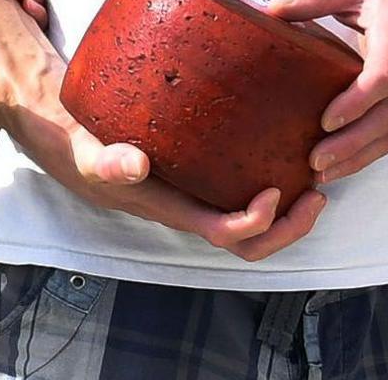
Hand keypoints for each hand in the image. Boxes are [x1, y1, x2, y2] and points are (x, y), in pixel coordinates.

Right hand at [17, 111, 326, 260]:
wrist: (71, 143)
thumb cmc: (83, 149)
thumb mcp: (89, 153)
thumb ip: (110, 162)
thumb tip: (135, 165)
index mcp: (172, 210)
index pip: (225, 233)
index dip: (259, 222)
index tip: (276, 189)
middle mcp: (191, 211)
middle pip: (250, 244)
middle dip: (290, 227)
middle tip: (316, 192)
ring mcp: (198, 200)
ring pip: (253, 228)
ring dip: (289, 215)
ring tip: (312, 181)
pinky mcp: (201, 183)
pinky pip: (243, 198)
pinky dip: (274, 192)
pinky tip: (283, 156)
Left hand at [267, 0, 387, 183]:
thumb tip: (269, 9)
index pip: (382, 79)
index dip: (356, 103)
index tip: (326, 120)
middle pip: (385, 118)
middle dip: (351, 144)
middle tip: (314, 160)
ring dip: (357, 158)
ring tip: (320, 174)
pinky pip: (387, 136)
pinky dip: (364, 157)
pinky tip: (336, 169)